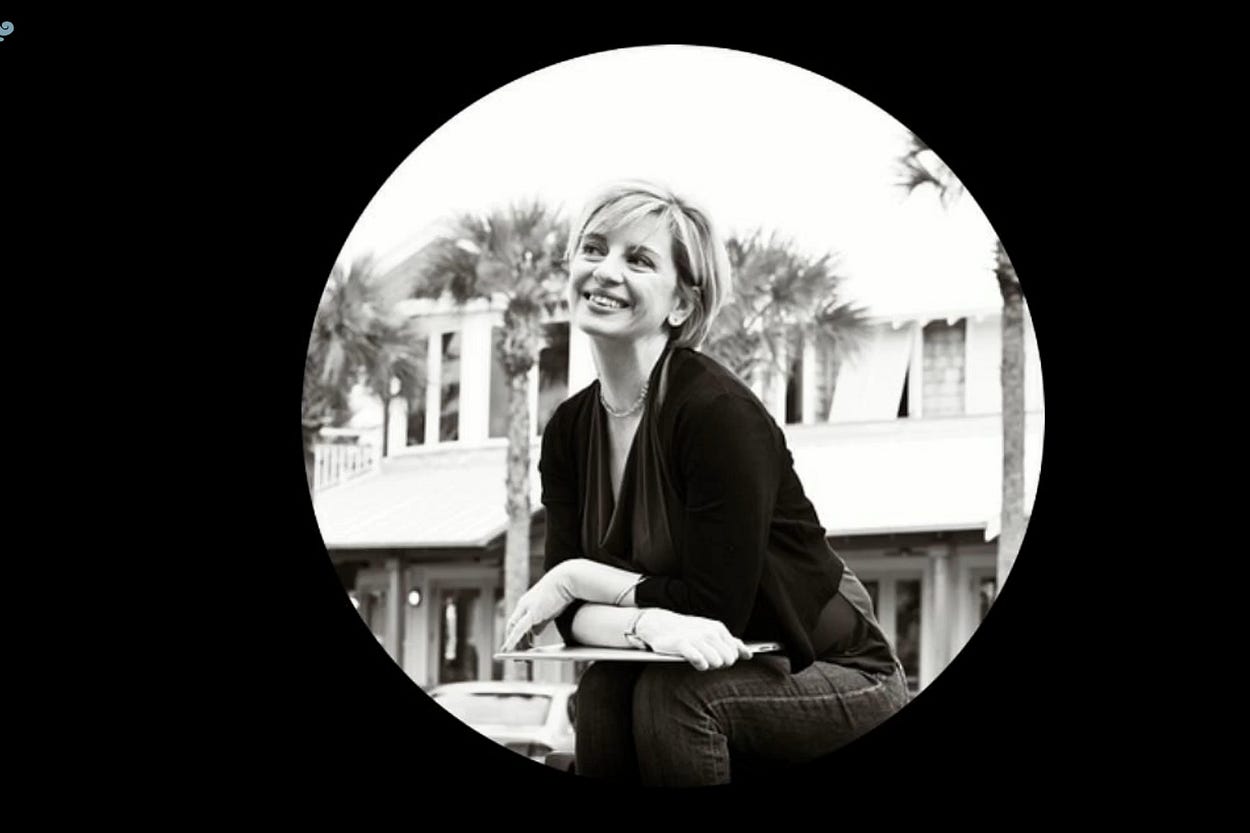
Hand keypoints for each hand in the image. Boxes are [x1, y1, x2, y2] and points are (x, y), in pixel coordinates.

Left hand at [499, 565, 575, 651]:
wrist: (566, 579)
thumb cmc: (561, 592)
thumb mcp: (548, 609)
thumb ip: (540, 621)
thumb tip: (535, 633)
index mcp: (526, 603)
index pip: (516, 621)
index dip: (515, 634)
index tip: (517, 644)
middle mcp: (523, 605)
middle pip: (512, 626)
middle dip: (514, 641)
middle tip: (516, 654)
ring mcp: (526, 608)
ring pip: (514, 629)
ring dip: (515, 644)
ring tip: (517, 656)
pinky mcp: (532, 612)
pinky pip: (519, 629)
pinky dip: (513, 639)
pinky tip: (510, 648)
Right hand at [635, 609, 752, 671]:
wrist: (659, 623)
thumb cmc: (687, 630)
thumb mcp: (711, 631)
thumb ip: (731, 643)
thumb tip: (749, 655)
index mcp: (718, 628)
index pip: (735, 653)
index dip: (726, 660)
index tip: (715, 657)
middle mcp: (710, 632)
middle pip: (727, 660)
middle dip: (718, 664)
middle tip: (705, 659)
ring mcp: (696, 638)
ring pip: (716, 663)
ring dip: (708, 666)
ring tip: (698, 660)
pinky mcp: (683, 644)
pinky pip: (700, 661)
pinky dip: (699, 664)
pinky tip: (694, 661)